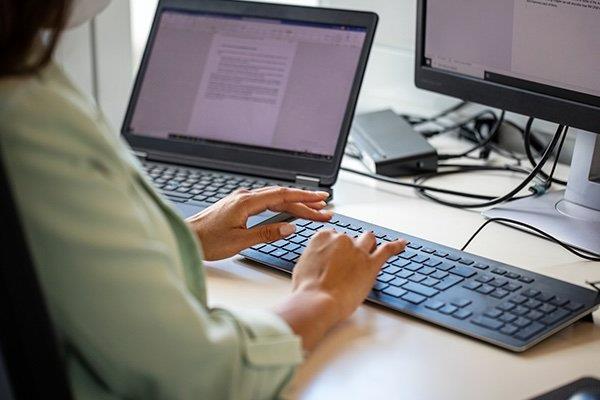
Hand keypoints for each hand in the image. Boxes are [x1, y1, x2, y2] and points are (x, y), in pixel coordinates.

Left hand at [188, 187, 332, 260]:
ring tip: (314, 210)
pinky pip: (266, 203)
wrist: (186, 236)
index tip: (322, 199)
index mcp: (247, 202)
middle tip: (325, 208)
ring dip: (294, 204)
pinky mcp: (238, 206)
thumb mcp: (240, 241)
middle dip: (305, 202)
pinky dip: (281, 206)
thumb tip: (289, 228)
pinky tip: (289, 211)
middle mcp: (245, 197)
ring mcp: (241, 200)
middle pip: (282, 197)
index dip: (304, 198)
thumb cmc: (207, 240)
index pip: (282, 196)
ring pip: (274, 200)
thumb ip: (266, 233)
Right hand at [275, 230, 406, 350]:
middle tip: (348, 261)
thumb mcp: (302, 266)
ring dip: (369, 244)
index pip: (332, 235)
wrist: (317, 301)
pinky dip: (396, 246)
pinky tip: (402, 245)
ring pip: (368, 239)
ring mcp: (358, 250)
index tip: (335, 255)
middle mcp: (341, 240)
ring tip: (371, 249)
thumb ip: (314, 258)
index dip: (334, 247)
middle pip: (350, 238)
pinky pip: (387, 249)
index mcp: (322, 238)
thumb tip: (317, 262)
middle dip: (350, 247)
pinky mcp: (371, 263)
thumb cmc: (307, 289)